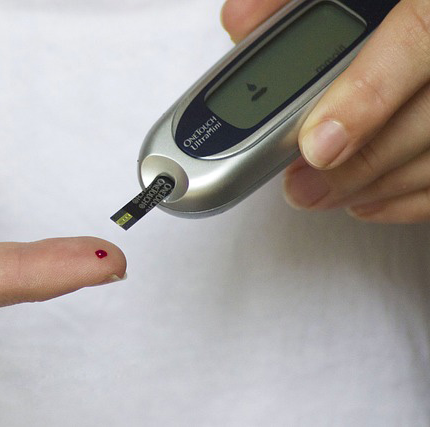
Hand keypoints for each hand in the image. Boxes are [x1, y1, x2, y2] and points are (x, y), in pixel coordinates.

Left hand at [221, 0, 429, 222]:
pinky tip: (365, 202)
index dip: (366, 98)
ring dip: (376, 186)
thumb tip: (239, 21)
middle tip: (300, 188)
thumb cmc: (400, 2)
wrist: (426, 9)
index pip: (419, 39)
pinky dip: (410, 198)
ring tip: (318, 197)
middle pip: (428, 119)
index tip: (316, 145)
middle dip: (358, 164)